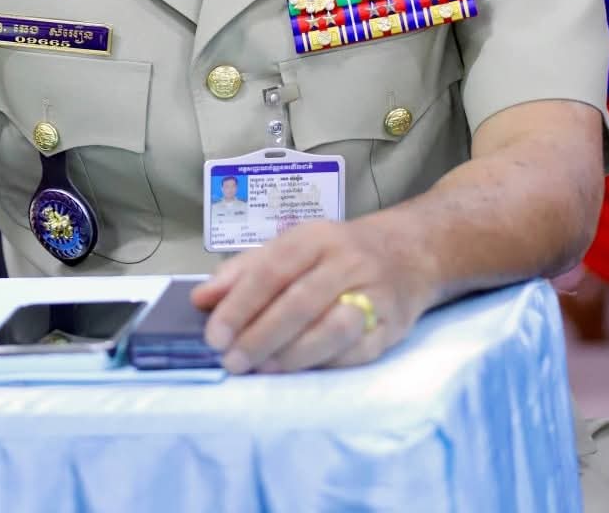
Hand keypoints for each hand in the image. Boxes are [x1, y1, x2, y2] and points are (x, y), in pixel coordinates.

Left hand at [191, 214, 434, 373]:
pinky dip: (324, 364)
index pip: (271, 269)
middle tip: (232, 361)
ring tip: (262, 370)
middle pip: (299, 301)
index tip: (214, 334)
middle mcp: (345, 260)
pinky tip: (299, 372)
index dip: (240, 304)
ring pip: (331, 327)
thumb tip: (200, 299)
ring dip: (292, 355)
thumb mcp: (291, 247)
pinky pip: (356, 351)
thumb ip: (244, 271)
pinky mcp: (391, 325)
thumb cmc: (336, 254)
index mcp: (314, 237)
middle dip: (260, 336)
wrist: (408, 252)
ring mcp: (373, 292)